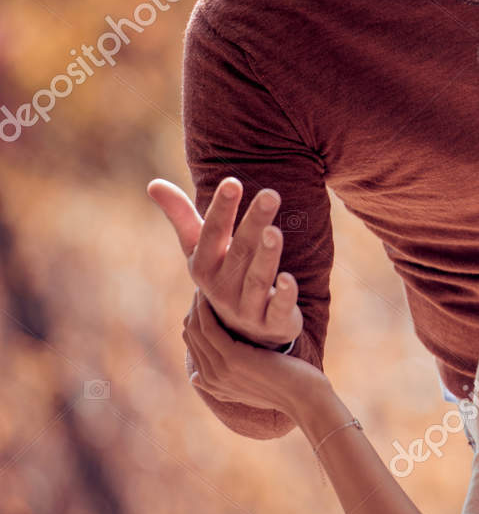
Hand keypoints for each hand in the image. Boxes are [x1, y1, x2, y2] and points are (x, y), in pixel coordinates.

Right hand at [148, 177, 302, 348]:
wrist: (239, 331)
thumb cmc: (221, 276)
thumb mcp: (200, 250)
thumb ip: (182, 217)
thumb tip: (153, 184)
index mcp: (205, 265)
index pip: (212, 234)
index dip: (222, 209)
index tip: (232, 182)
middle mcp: (222, 286)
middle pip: (240, 251)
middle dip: (253, 223)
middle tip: (270, 194)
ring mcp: (246, 307)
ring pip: (257, 279)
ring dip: (267, 256)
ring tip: (275, 231)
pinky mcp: (273, 321)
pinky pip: (278, 309)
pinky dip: (284, 295)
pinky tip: (290, 279)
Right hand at [183, 293, 331, 423]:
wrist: (304, 398)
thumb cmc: (284, 387)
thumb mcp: (245, 385)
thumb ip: (221, 381)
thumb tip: (195, 378)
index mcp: (211, 384)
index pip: (192, 345)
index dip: (194, 320)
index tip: (203, 301)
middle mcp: (210, 379)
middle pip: (191, 335)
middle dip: (193, 309)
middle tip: (202, 288)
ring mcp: (219, 370)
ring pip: (197, 329)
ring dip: (198, 304)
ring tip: (206, 286)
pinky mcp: (232, 359)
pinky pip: (210, 328)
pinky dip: (207, 309)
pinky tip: (213, 294)